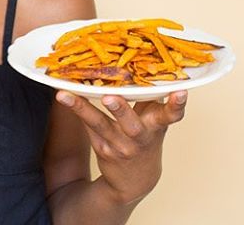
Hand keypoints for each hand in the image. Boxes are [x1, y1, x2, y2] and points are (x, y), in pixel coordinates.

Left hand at [55, 89, 187, 204]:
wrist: (135, 180)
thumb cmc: (145, 138)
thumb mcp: (153, 120)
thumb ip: (149, 98)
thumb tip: (139, 63)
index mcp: (156, 125)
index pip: (171, 115)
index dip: (176, 104)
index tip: (180, 91)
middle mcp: (139, 137)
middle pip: (130, 124)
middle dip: (120, 109)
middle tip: (109, 96)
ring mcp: (119, 145)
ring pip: (99, 124)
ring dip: (82, 108)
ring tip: (64, 95)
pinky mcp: (102, 148)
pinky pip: (88, 125)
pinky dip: (76, 110)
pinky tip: (63, 96)